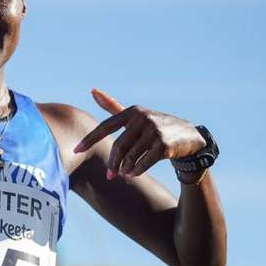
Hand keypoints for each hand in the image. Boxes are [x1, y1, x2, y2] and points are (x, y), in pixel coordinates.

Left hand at [72, 88, 206, 179]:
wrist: (190, 137)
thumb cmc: (155, 127)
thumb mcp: (135, 115)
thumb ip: (113, 106)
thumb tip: (93, 90)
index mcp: (133, 111)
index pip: (105, 126)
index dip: (90, 139)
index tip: (75, 150)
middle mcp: (143, 118)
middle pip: (118, 146)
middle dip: (112, 163)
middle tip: (109, 175)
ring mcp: (154, 131)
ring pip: (130, 156)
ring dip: (124, 169)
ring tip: (123, 174)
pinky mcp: (164, 145)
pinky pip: (143, 163)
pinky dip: (136, 171)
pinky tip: (132, 175)